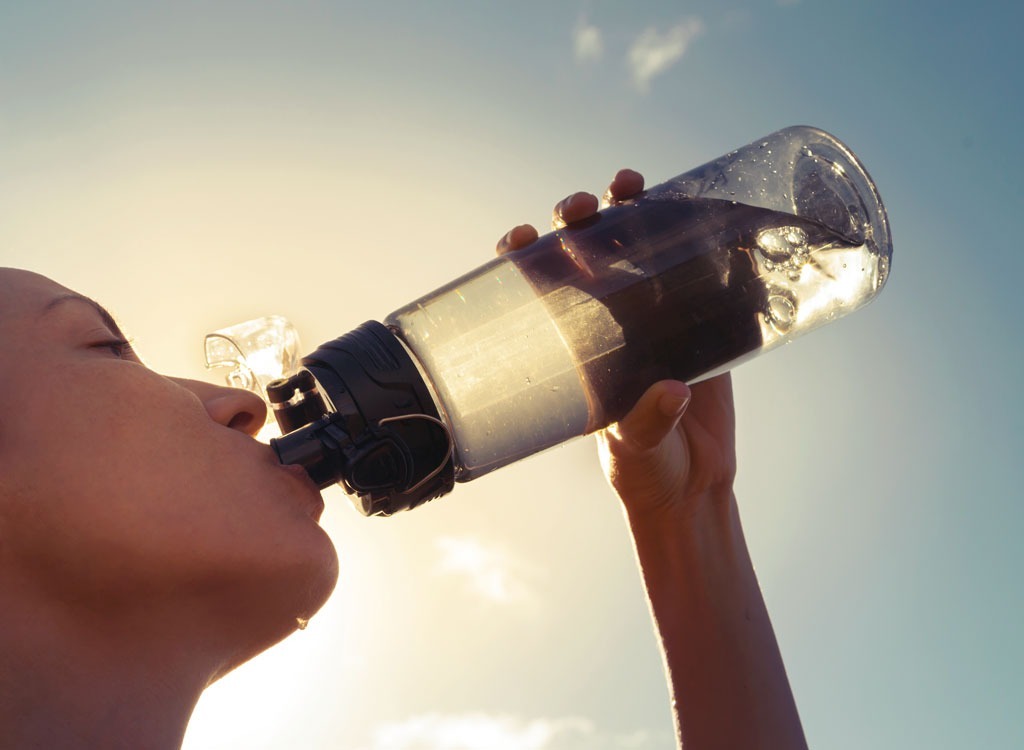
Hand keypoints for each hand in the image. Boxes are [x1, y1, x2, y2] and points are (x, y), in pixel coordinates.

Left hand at [496, 170, 737, 518]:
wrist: (694, 487)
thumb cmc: (645, 471)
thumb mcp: (636, 449)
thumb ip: (648, 422)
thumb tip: (671, 391)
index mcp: (576, 348)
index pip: (540, 290)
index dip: (525, 258)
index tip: (521, 239)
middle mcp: (610, 324)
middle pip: (587, 256)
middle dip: (578, 222)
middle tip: (581, 209)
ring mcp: (655, 318)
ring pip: (638, 250)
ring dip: (631, 213)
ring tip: (628, 187)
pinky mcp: (701, 323)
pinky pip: (697, 272)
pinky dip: (697, 239)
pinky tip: (697, 208)